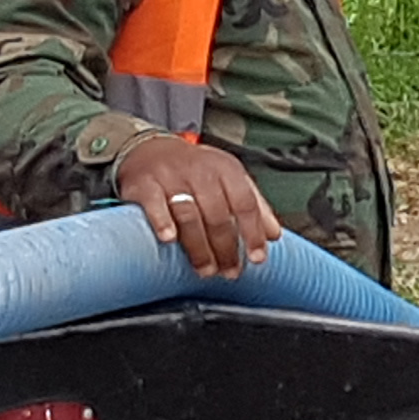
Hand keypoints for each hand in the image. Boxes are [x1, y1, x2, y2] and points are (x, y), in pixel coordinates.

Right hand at [117, 137, 279, 276]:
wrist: (150, 149)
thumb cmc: (195, 169)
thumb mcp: (228, 177)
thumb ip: (253, 204)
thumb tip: (274, 234)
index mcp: (225, 169)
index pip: (245, 202)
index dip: (253, 233)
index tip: (257, 258)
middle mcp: (199, 170)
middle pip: (218, 215)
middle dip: (226, 248)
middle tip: (229, 271)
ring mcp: (170, 177)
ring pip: (189, 215)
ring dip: (199, 247)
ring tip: (205, 269)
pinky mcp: (144, 184)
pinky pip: (155, 204)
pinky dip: (162, 222)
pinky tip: (169, 239)